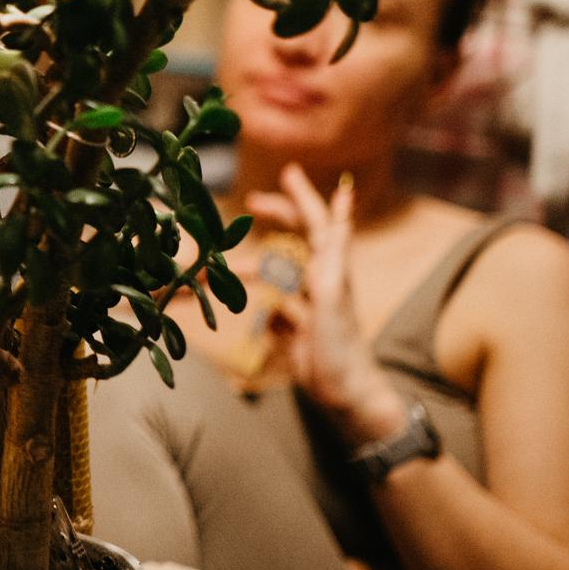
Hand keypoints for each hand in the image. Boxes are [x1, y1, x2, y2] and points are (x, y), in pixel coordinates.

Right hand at [247, 164, 406, 446]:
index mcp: (331, 273)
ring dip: (253, 269)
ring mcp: (310, 310)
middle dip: (279, 220)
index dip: (307, 198)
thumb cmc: (339, 349)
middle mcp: (322, 286)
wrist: (347, 398)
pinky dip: (263, 308)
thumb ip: (333, 252)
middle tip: (251, 203)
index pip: (319, 225)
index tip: (291, 172)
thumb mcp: (333, 296)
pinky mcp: (300, 334)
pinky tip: (253, 312)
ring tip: (221, 267)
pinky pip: (277, 313)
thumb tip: (340, 206)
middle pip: (299, 242)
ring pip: (281, 277)